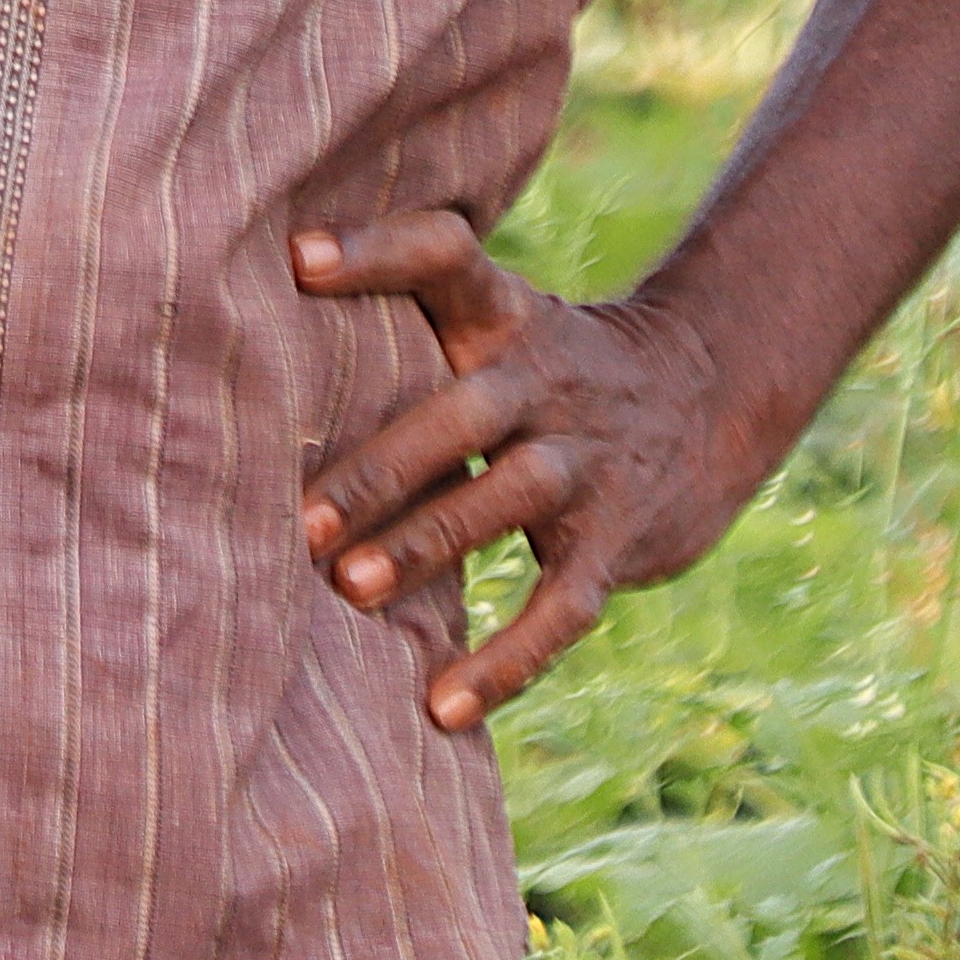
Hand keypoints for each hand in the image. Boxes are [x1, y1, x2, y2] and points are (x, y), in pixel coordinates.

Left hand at [293, 209, 758, 731]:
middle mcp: (545, 381)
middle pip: (464, 411)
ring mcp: (586, 463)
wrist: (708, 397)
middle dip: (383, 464)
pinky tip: (444, 708)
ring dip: (428, 544)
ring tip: (350, 590)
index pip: (444, 254)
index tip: (297, 259)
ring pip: (509, 501)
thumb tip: (250, 330)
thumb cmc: (543, 365)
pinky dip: (508, 662)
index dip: (376, 251)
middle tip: (301, 519)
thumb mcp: (495, 318)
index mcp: (503, 315)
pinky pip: (563, 606)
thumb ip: (404, 317)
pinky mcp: (615, 542)